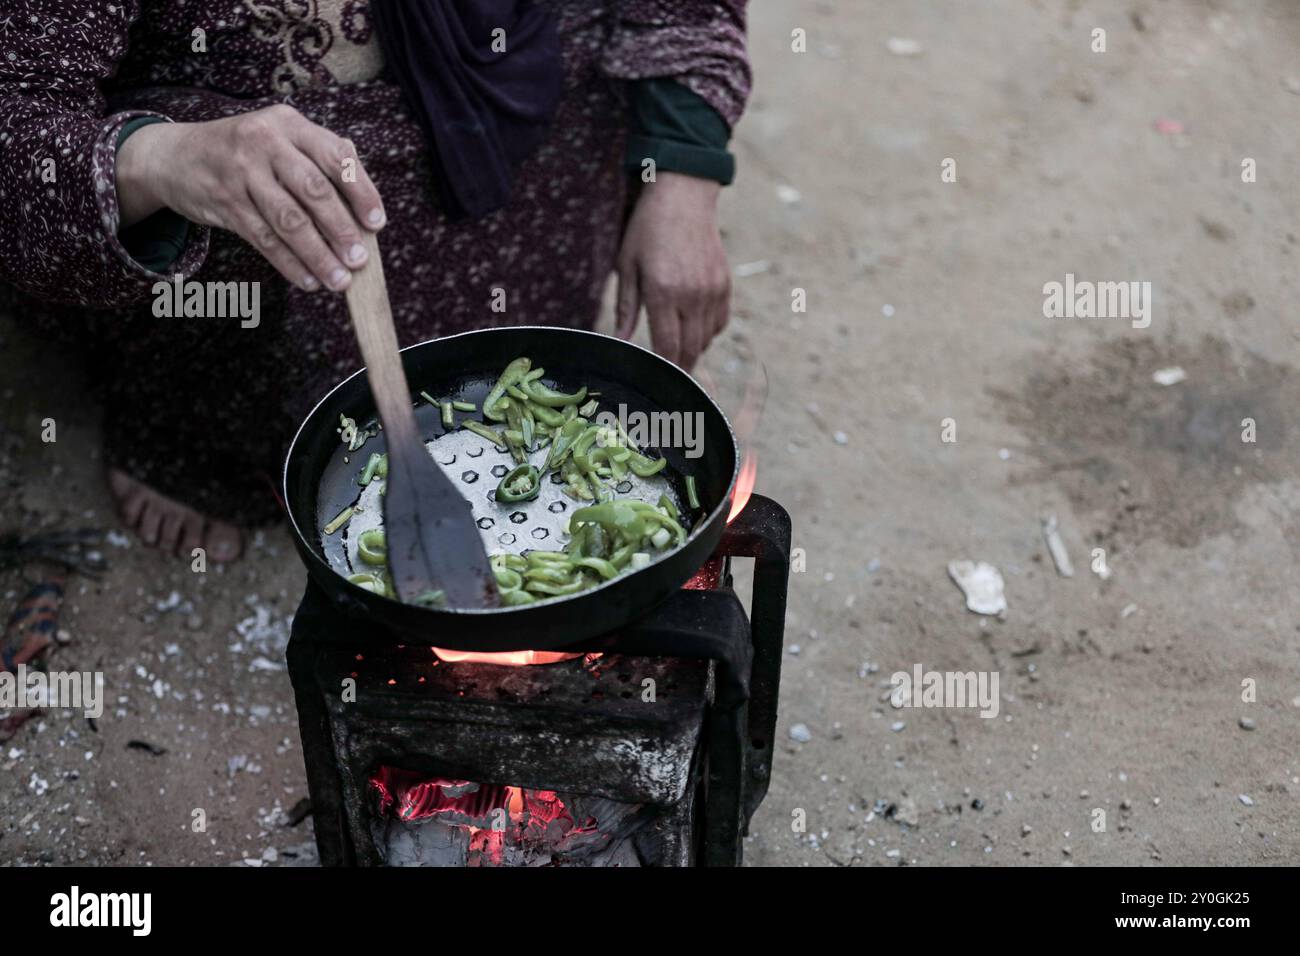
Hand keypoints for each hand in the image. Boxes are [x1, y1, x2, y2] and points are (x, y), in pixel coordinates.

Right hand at [116, 104, 384, 291]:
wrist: (176, 155)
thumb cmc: (246, 152)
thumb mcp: (281, 138)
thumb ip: (320, 161)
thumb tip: (364, 208)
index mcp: (289, 123)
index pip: (334, 156)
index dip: (360, 191)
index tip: (377, 222)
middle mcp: (264, 142)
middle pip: (312, 190)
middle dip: (341, 229)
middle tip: (360, 259)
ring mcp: (241, 172)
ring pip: (288, 220)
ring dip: (318, 255)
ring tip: (340, 279)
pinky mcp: (224, 202)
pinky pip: (264, 239)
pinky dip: (290, 264)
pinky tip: (309, 280)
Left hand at [615, 172, 730, 369]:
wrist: (684, 195)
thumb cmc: (647, 229)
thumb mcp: (627, 266)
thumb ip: (626, 308)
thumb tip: (619, 343)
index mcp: (663, 292)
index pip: (667, 347)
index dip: (663, 370)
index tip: (654, 382)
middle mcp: (692, 296)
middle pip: (690, 350)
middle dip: (679, 369)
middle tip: (668, 382)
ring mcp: (712, 291)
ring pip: (706, 340)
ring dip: (692, 352)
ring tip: (677, 356)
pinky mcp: (725, 285)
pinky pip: (719, 323)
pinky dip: (707, 333)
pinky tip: (692, 330)